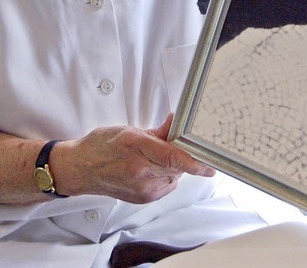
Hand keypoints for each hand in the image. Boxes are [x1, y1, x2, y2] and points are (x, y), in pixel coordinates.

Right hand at [53, 115, 214, 203]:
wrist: (80, 169)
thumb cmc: (101, 146)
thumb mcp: (130, 130)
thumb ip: (159, 131)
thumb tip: (178, 123)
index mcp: (137, 147)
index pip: (173, 157)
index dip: (195, 162)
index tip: (210, 166)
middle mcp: (140, 171)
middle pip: (177, 166)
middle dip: (182, 155)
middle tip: (176, 145)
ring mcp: (141, 188)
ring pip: (174, 176)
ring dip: (173, 166)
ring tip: (156, 157)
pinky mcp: (142, 199)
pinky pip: (166, 185)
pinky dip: (166, 176)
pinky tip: (152, 168)